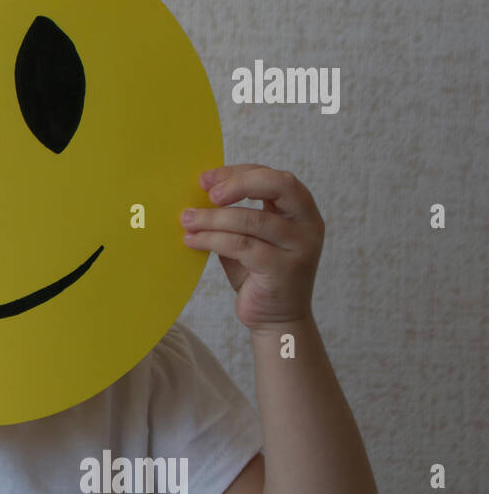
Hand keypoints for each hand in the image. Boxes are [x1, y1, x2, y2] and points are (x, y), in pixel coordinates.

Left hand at [179, 164, 324, 332]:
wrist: (276, 320)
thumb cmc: (257, 274)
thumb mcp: (248, 238)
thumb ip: (233, 216)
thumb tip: (195, 194)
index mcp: (301, 210)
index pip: (273, 176)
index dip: (238, 173)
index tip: (205, 179)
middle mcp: (307, 224)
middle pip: (278, 185)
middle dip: (238, 184)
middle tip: (206, 194)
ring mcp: (299, 247)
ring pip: (253, 219)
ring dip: (213, 218)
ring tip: (187, 221)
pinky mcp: (283, 269)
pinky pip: (242, 246)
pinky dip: (212, 240)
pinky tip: (192, 241)